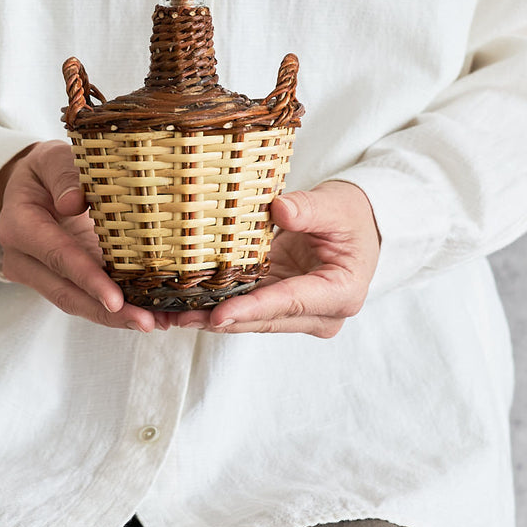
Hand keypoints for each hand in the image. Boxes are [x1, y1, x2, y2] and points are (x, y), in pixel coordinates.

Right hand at [0, 141, 168, 332]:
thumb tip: (73, 202)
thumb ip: (63, 174)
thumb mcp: (50, 158)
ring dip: (119, 317)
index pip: (57, 256)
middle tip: (146, 322)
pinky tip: (153, 314)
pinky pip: (90, 299)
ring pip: (80, 303)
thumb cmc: (44, 171)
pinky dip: (121, 309)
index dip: (87, 279)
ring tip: (159, 321)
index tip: (114, 299)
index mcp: (19, 225)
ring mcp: (43, 276)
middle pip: (68, 294)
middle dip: (108, 312)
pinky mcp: (64, 282)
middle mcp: (25, 259)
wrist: (32, 188)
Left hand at [169, 180, 380, 337]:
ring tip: (169, 315)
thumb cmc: (350, 215)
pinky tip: (182, 305)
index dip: (251, 309)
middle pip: (263, 319)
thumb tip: (279, 209)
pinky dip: (216, 305)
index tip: (218, 315)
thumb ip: (308, 209)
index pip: (288, 303)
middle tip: (177, 318)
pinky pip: (245, 306)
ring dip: (210, 317)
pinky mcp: (278, 302)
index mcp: (340, 293)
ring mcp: (298, 313)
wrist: (358, 224)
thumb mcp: (334, 206)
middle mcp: (319, 313)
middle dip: (220, 320)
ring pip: (250, 318)